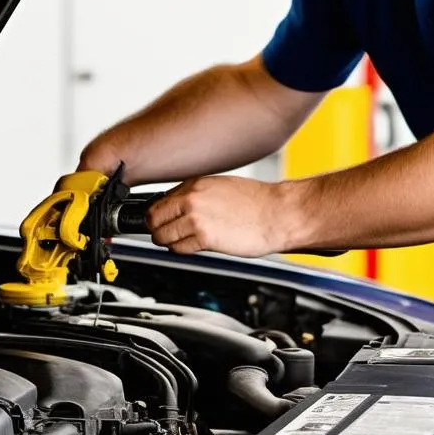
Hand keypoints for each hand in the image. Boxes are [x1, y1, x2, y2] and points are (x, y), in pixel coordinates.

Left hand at [145, 176, 287, 257]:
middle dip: (158, 229)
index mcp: (196, 183)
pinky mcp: (204, 237)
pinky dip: (183, 251)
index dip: (160, 214)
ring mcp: (196, 217)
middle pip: (153, 218)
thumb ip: (198, 195)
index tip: (163, 221)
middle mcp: (192, 198)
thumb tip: (179, 207)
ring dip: (169, 242)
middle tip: (169, 234)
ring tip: (185, 241)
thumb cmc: (259, 203)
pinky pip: (178, 249)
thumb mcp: (223, 187)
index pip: (160, 200)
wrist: (280, 214)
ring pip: (161, 236)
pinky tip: (197, 246)